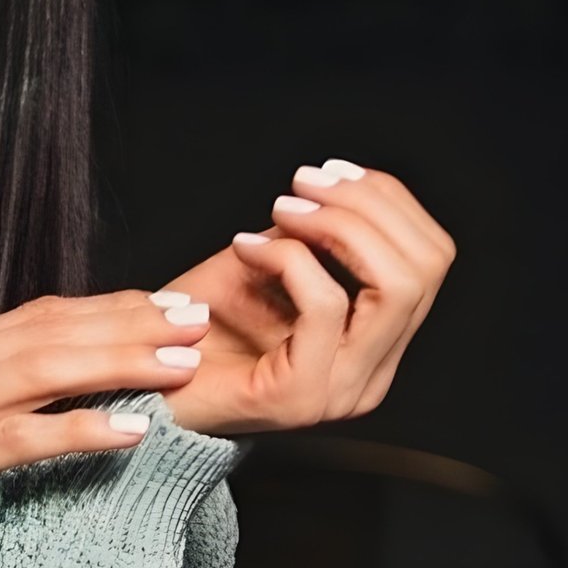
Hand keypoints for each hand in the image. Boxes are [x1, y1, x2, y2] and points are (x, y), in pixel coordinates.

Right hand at [0, 290, 212, 481]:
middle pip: (50, 333)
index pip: (41, 314)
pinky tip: (134, 428)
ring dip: (119, 364)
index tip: (167, 301)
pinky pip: (28, 439)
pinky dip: (84, 429)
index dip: (109, 305)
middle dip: (129, 324)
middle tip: (195, 320)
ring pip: (44, 373)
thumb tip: (69, 355)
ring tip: (182, 365)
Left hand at [152, 158, 455, 435]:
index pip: (429, 259)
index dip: (388, 202)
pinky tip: (244, 248)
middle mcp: (373, 372)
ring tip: (281, 209)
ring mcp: (343, 388)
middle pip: (425, 267)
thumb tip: (334, 188)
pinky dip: (288, 259)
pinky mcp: (301, 394)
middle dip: (368, 206)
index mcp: (376, 343)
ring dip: (338, 226)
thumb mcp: (264, 269)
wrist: (138, 388)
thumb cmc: (190, 329)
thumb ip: (309, 239)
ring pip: (395, 286)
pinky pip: (324, 306)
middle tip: (305, 183)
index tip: (331, 173)